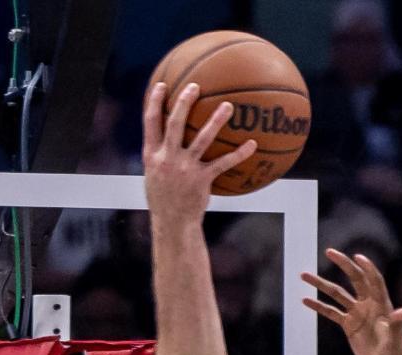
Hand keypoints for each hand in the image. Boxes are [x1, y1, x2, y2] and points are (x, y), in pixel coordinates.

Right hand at [141, 81, 255, 225]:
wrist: (172, 223)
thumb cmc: (163, 197)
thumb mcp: (153, 174)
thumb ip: (159, 154)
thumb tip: (166, 135)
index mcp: (151, 155)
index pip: (150, 122)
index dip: (155, 102)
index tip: (161, 85)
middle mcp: (166, 158)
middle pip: (175, 124)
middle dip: (184, 102)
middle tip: (195, 86)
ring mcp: (184, 169)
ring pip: (202, 139)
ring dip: (216, 121)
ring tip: (228, 106)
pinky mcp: (201, 180)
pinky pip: (223, 163)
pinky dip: (239, 154)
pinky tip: (252, 144)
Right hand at [302, 249, 401, 354]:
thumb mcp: (394, 339)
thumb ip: (397, 323)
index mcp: (382, 305)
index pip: (374, 280)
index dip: (367, 268)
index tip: (357, 256)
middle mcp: (369, 305)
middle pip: (355, 279)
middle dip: (343, 265)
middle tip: (328, 251)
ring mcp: (357, 314)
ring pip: (337, 294)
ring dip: (321, 284)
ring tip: (304, 275)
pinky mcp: (349, 326)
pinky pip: (331, 312)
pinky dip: (318, 306)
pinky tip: (305, 300)